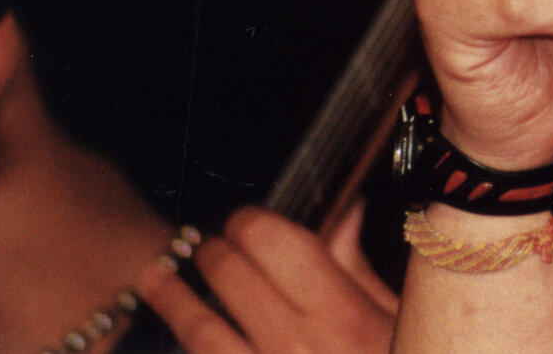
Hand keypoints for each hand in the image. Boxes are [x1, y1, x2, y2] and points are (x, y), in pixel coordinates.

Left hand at [135, 205, 395, 353]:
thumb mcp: (397, 320)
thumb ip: (358, 268)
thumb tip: (343, 212)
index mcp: (343, 316)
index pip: (275, 241)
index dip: (252, 222)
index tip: (247, 221)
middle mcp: (297, 347)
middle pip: (232, 276)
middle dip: (214, 251)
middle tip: (209, 246)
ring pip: (200, 330)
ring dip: (173, 298)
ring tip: (155, 279)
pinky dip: (188, 348)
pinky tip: (175, 337)